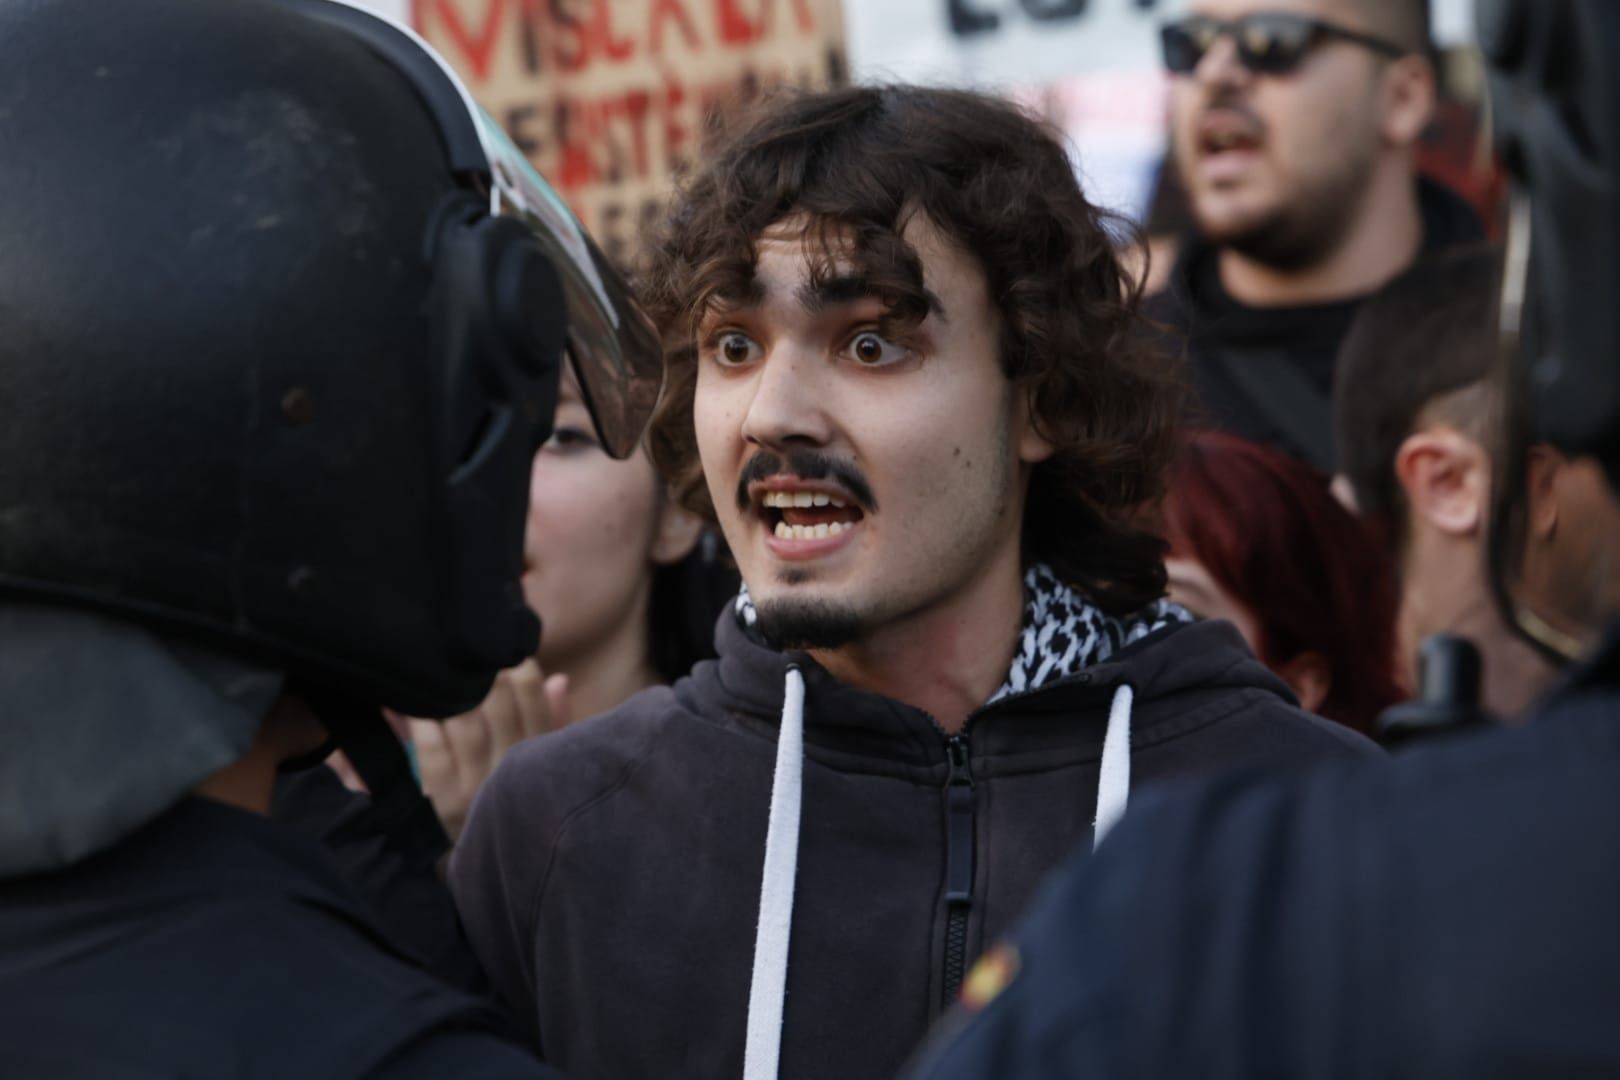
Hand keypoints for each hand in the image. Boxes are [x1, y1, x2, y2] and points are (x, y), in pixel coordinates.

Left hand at [400, 659, 570, 841]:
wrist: (484, 868)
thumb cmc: (513, 801)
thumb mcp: (542, 766)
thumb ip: (553, 722)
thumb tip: (559, 679)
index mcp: (542, 760)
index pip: (536, 703)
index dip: (522, 671)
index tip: (508, 657)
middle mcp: (512, 772)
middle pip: (498, 704)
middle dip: (482, 672)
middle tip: (464, 658)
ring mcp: (477, 788)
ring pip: (464, 722)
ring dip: (448, 692)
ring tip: (437, 673)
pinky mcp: (443, 803)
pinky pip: (431, 749)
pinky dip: (421, 722)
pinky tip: (413, 705)